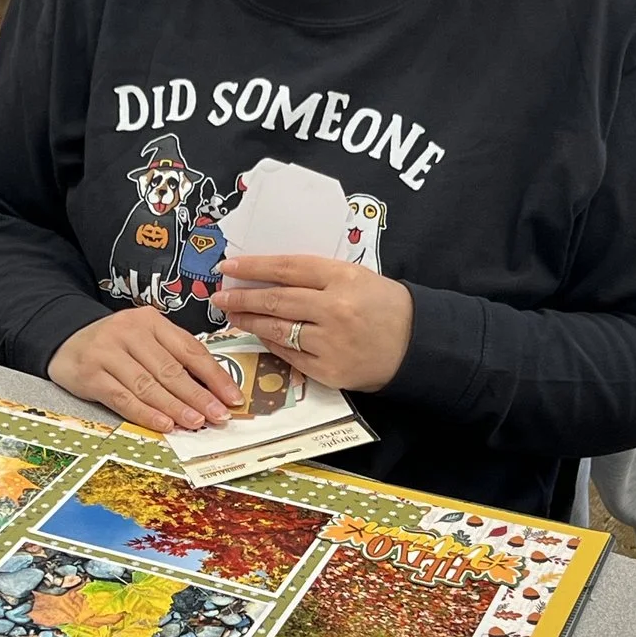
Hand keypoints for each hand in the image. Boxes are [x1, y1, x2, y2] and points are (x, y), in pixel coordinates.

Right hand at [49, 307, 241, 431]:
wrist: (65, 339)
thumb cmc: (116, 344)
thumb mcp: (146, 339)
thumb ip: (174, 358)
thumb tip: (212, 391)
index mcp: (152, 321)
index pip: (191, 350)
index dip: (215, 376)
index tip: (233, 397)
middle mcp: (130, 332)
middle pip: (171, 369)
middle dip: (199, 396)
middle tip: (220, 416)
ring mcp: (108, 352)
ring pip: (149, 385)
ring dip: (176, 407)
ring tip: (196, 423)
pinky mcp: (90, 374)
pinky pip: (122, 398)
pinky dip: (145, 413)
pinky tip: (164, 424)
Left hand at [207, 255, 412, 393]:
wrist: (415, 345)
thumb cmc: (384, 306)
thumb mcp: (356, 276)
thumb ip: (317, 275)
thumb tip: (270, 274)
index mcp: (343, 278)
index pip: (287, 268)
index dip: (254, 267)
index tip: (230, 267)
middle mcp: (335, 309)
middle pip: (276, 300)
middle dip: (242, 298)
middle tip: (221, 296)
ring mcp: (330, 342)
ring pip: (276, 329)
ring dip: (249, 321)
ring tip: (232, 315)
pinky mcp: (328, 369)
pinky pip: (288, 354)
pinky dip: (270, 343)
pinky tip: (259, 335)